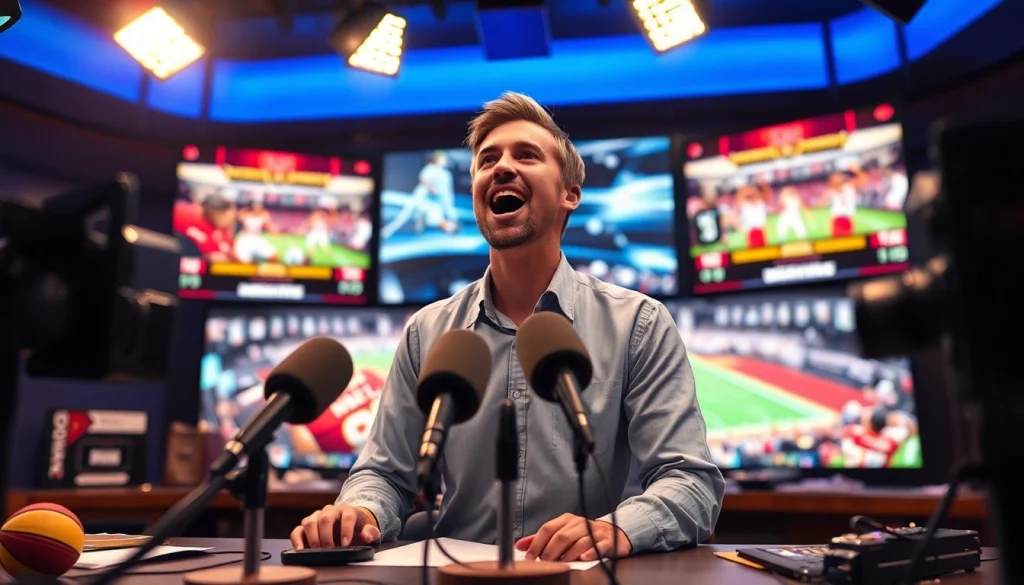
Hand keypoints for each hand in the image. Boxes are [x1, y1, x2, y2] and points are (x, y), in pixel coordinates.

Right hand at [289, 504, 380, 549]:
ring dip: (313, 537)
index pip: (347, 517)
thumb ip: (371, 532)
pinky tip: (300, 549)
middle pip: (325, 519)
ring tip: (317, 550)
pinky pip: (297, 530)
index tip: (345, 544)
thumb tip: (366, 536)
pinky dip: (297, 540)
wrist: (347, 523)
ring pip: (310, 522)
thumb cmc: (357, 527)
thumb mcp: (368, 530)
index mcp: (347, 510)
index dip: (346, 530)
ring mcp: (316, 517)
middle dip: (326, 535)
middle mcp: (330, 511)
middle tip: (330, 549)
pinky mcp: (306, 526)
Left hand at [515, 513, 631, 561]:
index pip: (548, 529)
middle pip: (561, 536)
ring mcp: (594, 532)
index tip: (530, 558)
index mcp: (566, 520)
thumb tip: (519, 545)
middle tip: (545, 564)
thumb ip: (540, 539)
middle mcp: (579, 523)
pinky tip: (582, 558)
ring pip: (578, 542)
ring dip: (567, 555)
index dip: (537, 544)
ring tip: (560, 565)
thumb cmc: (581, 535)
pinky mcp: (607, 541)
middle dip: (550, 552)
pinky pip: (598, 546)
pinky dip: (589, 553)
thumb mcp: (561, 533)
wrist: (611, 534)